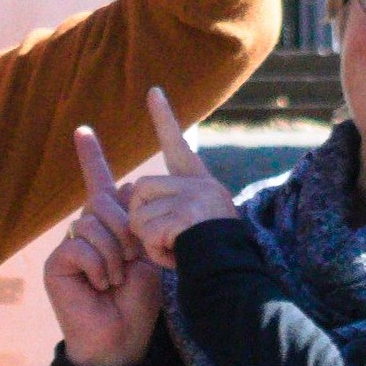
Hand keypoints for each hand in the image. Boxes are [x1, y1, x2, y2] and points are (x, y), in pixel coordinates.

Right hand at [50, 128, 165, 365]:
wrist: (122, 339)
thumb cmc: (139, 301)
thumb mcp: (148, 254)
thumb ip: (138, 223)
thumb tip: (126, 185)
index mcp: (109, 226)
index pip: (98, 183)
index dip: (91, 157)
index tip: (83, 130)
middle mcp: (85, 232)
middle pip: (103, 202)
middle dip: (126, 229)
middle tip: (132, 260)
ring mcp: (69, 248)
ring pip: (93, 223)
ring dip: (115, 253)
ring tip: (116, 279)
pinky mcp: (56, 265)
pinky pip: (81, 244)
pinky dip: (99, 265)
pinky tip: (101, 286)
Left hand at [115, 88, 240, 266]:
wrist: (231, 273)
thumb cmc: (211, 258)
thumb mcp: (194, 225)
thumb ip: (170, 207)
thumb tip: (134, 194)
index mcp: (200, 184)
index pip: (177, 145)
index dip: (164, 118)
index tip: (153, 92)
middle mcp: (199, 184)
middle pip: (140, 190)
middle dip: (141, 219)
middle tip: (168, 239)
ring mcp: (193, 198)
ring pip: (138, 214)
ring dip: (148, 240)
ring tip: (176, 249)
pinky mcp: (185, 215)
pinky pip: (148, 234)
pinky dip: (156, 253)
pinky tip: (178, 256)